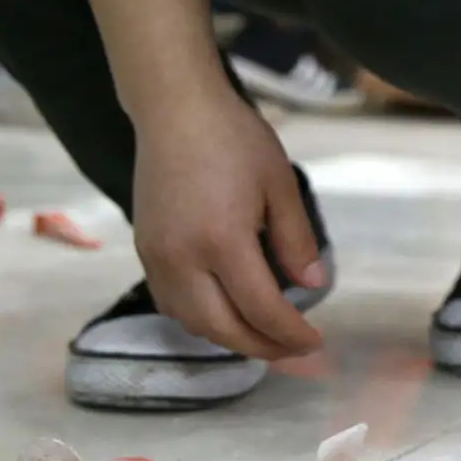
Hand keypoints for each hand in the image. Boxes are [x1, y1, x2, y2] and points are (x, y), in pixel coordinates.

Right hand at [132, 88, 327, 358]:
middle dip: (262, 347)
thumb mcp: (281, 185)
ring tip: (265, 337)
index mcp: (222, 241)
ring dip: (229, 339)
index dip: (291, 334)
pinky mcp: (144, 250)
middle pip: (222, 328)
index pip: (260, 309)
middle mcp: (182, 259)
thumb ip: (296, 241)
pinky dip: (201, 320)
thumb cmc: (235, 139)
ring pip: (191, 322)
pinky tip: (226, 314)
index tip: (316, 342)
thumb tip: (312, 285)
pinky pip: (171, 303)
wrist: (174, 110)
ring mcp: (156, 257)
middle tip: (295, 350)